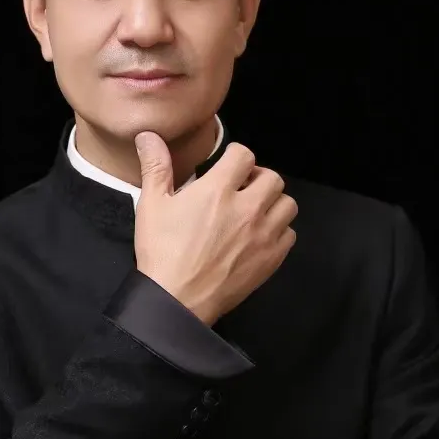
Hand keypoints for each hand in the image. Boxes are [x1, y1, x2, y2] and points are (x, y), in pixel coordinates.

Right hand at [133, 131, 297, 325]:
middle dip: (257, 178)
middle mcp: (247, 208)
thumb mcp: (152, 206)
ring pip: (287, 204)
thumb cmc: (162, 253)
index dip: (235, 156)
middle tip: (242, 188)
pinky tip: (260, 236)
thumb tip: (149, 136)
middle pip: (272, 177)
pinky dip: (279, 231)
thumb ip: (156, 167)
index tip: (227, 166)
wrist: (177, 301)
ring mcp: (262, 235)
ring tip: (255, 210)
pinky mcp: (270, 259)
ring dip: (273, 203)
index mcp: (218, 190)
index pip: (244, 155)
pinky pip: (289, 234)